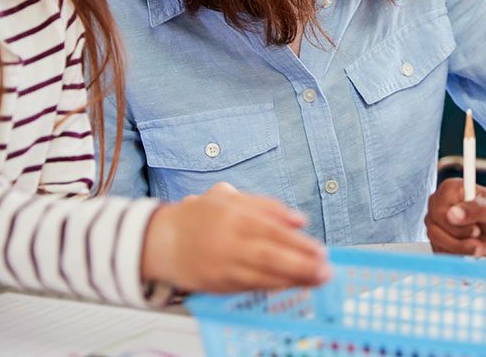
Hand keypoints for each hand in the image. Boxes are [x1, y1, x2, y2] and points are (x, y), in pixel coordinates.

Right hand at [141, 182, 331, 292]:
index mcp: (233, 214)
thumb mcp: (230, 198)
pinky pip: (250, 286)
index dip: (298, 242)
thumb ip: (267, 206)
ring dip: (292, 280)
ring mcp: (221, 265)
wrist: (159, 240)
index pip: (272, 229)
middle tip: (325, 270)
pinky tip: (291, 285)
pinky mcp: (216, 284)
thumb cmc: (199, 216)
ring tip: (316, 280)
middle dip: (301, 265)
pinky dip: (273, 287)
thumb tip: (300, 220)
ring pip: (261, 275)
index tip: (321, 250)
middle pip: (269, 255)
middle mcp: (227, 241)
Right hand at [424, 178, 485, 255]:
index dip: (455, 227)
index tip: (475, 230)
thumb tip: (452, 214)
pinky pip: (442, 253)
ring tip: (482, 246)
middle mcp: (442, 205)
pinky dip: (460, 256)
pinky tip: (476, 249)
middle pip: (435, 230)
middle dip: (459, 242)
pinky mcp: (445, 238)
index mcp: (451, 190)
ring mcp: (441, 223)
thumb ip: (474, 210)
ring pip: (438, 244)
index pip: (438, 212)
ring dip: (462, 250)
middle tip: (480, 242)